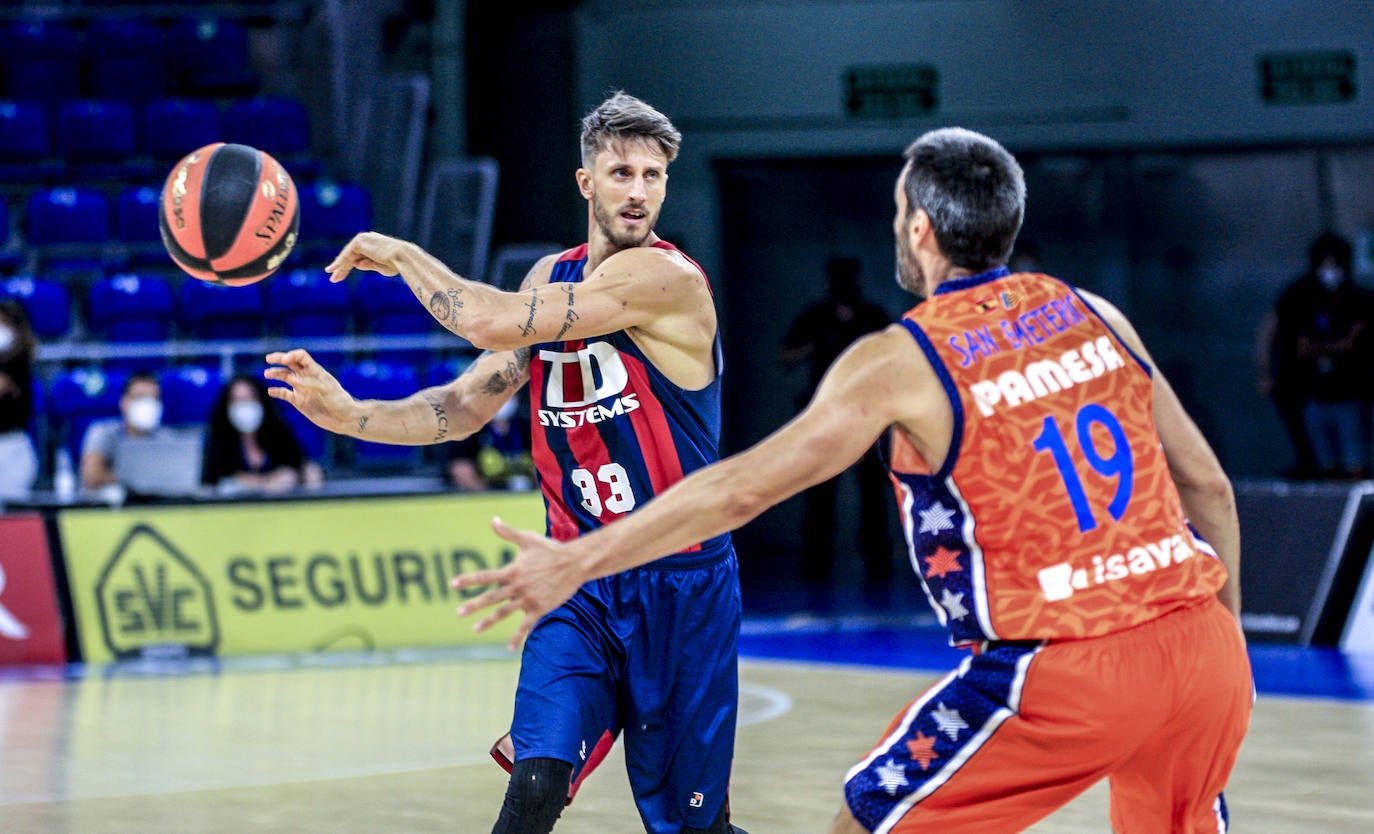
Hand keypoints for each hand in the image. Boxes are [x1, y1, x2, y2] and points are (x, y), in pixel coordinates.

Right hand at [263, 349, 357, 433]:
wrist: (344, 419)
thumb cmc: (341, 402)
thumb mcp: (329, 390)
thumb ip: (312, 384)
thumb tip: (294, 380)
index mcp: (316, 371)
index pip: (301, 357)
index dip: (292, 355)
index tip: (285, 360)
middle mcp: (307, 378)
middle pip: (291, 363)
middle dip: (280, 359)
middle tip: (269, 359)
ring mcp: (302, 390)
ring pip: (285, 377)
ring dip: (276, 374)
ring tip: (267, 374)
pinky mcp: (299, 402)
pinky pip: (285, 394)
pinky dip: (277, 391)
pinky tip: (271, 391)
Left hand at [325, 232, 406, 282]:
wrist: (403, 258)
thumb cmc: (397, 264)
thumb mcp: (380, 266)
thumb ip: (368, 264)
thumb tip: (356, 265)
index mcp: (374, 244)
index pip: (358, 255)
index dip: (349, 266)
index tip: (342, 276)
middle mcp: (368, 239)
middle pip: (351, 255)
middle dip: (342, 267)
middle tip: (334, 279)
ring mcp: (363, 239)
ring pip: (347, 255)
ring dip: (339, 267)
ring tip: (332, 278)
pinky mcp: (359, 242)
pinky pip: (347, 254)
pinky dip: (339, 263)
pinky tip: (333, 270)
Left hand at [451, 518, 588, 649]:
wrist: (574, 563)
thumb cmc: (550, 549)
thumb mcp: (527, 538)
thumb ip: (507, 532)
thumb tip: (493, 519)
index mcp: (512, 570)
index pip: (486, 576)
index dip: (469, 579)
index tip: (453, 584)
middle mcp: (517, 586)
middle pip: (491, 597)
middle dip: (473, 605)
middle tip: (458, 612)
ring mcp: (528, 599)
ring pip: (504, 613)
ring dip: (489, 621)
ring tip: (475, 629)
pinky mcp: (540, 608)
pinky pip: (526, 626)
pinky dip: (517, 637)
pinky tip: (509, 648)